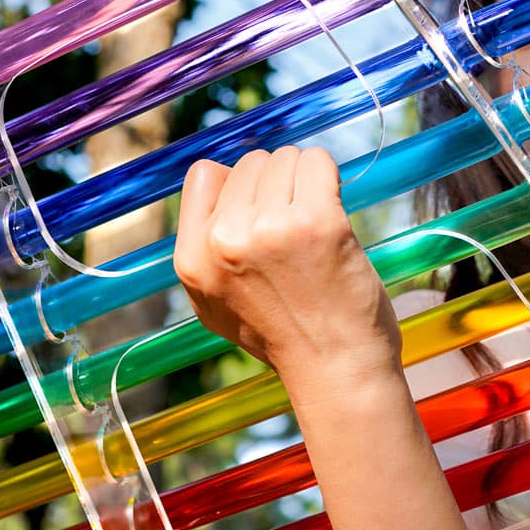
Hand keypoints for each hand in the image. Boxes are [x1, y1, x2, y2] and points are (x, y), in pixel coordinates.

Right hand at [174, 147, 402, 403]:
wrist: (337, 370)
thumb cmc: (285, 336)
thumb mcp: (216, 304)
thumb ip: (207, 248)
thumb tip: (217, 179)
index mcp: (192, 260)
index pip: (204, 175)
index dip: (237, 186)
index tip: (262, 212)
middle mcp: (224, 241)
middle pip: (250, 163)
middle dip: (277, 186)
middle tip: (296, 230)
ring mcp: (271, 228)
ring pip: (287, 159)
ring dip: (306, 183)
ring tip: (314, 229)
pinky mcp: (317, 221)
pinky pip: (319, 162)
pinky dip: (330, 178)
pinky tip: (334, 214)